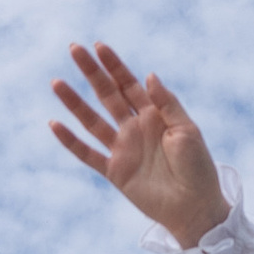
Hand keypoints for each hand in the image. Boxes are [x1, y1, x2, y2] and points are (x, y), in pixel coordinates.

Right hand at [49, 43, 228, 248]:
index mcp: (155, 115)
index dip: (114, 65)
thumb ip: (166, 103)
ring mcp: (123, 149)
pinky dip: (71, 141)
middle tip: (74, 49)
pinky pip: (88, 154)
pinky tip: (55, 124)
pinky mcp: (115, 172)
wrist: (196, 207)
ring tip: (57, 83)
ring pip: (92, 120)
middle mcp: (135, 128)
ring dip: (75, 102)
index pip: (129, 84)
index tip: (98, 46)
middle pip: (107, 95)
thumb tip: (148, 75)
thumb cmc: (198, 167)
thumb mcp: (187, 129)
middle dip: (92, 72)